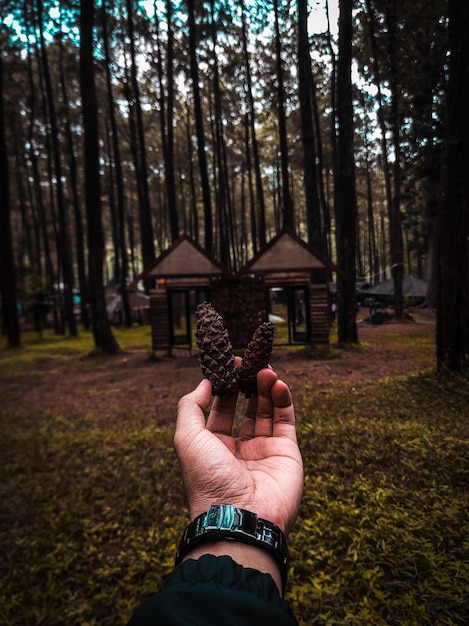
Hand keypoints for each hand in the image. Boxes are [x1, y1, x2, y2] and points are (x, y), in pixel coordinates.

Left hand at [174, 366, 303, 535]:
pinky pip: (286, 421)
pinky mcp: (287, 453)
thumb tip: (204, 382)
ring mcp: (264, 451)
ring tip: (265, 368)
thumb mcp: (186, 438)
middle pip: (245, 407)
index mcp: (213, 447)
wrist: (239, 517)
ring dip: (266, 387)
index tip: (227, 365)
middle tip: (249, 362)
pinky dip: (283, 399)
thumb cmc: (207, 478)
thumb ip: (191, 406)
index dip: (223, 386)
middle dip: (246, 384)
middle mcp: (238, 449)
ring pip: (266, 411)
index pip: (220, 409)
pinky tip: (277, 382)